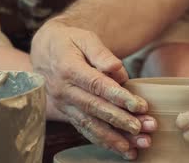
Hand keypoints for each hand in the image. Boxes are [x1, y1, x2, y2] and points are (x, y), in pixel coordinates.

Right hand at [31, 20, 156, 159]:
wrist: (44, 50)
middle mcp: (64, 90)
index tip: (139, 105)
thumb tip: (116, 68)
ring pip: (90, 124)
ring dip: (114, 138)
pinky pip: (85, 130)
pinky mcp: (66, 113)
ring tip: (136, 147)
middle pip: (94, 108)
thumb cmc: (69, 41)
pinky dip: (104, 142)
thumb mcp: (84, 37)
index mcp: (68, 68)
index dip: (118, 97)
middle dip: (121, 121)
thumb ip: (100, 52)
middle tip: (144, 128)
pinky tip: (122, 149)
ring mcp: (64, 105)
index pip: (96, 85)